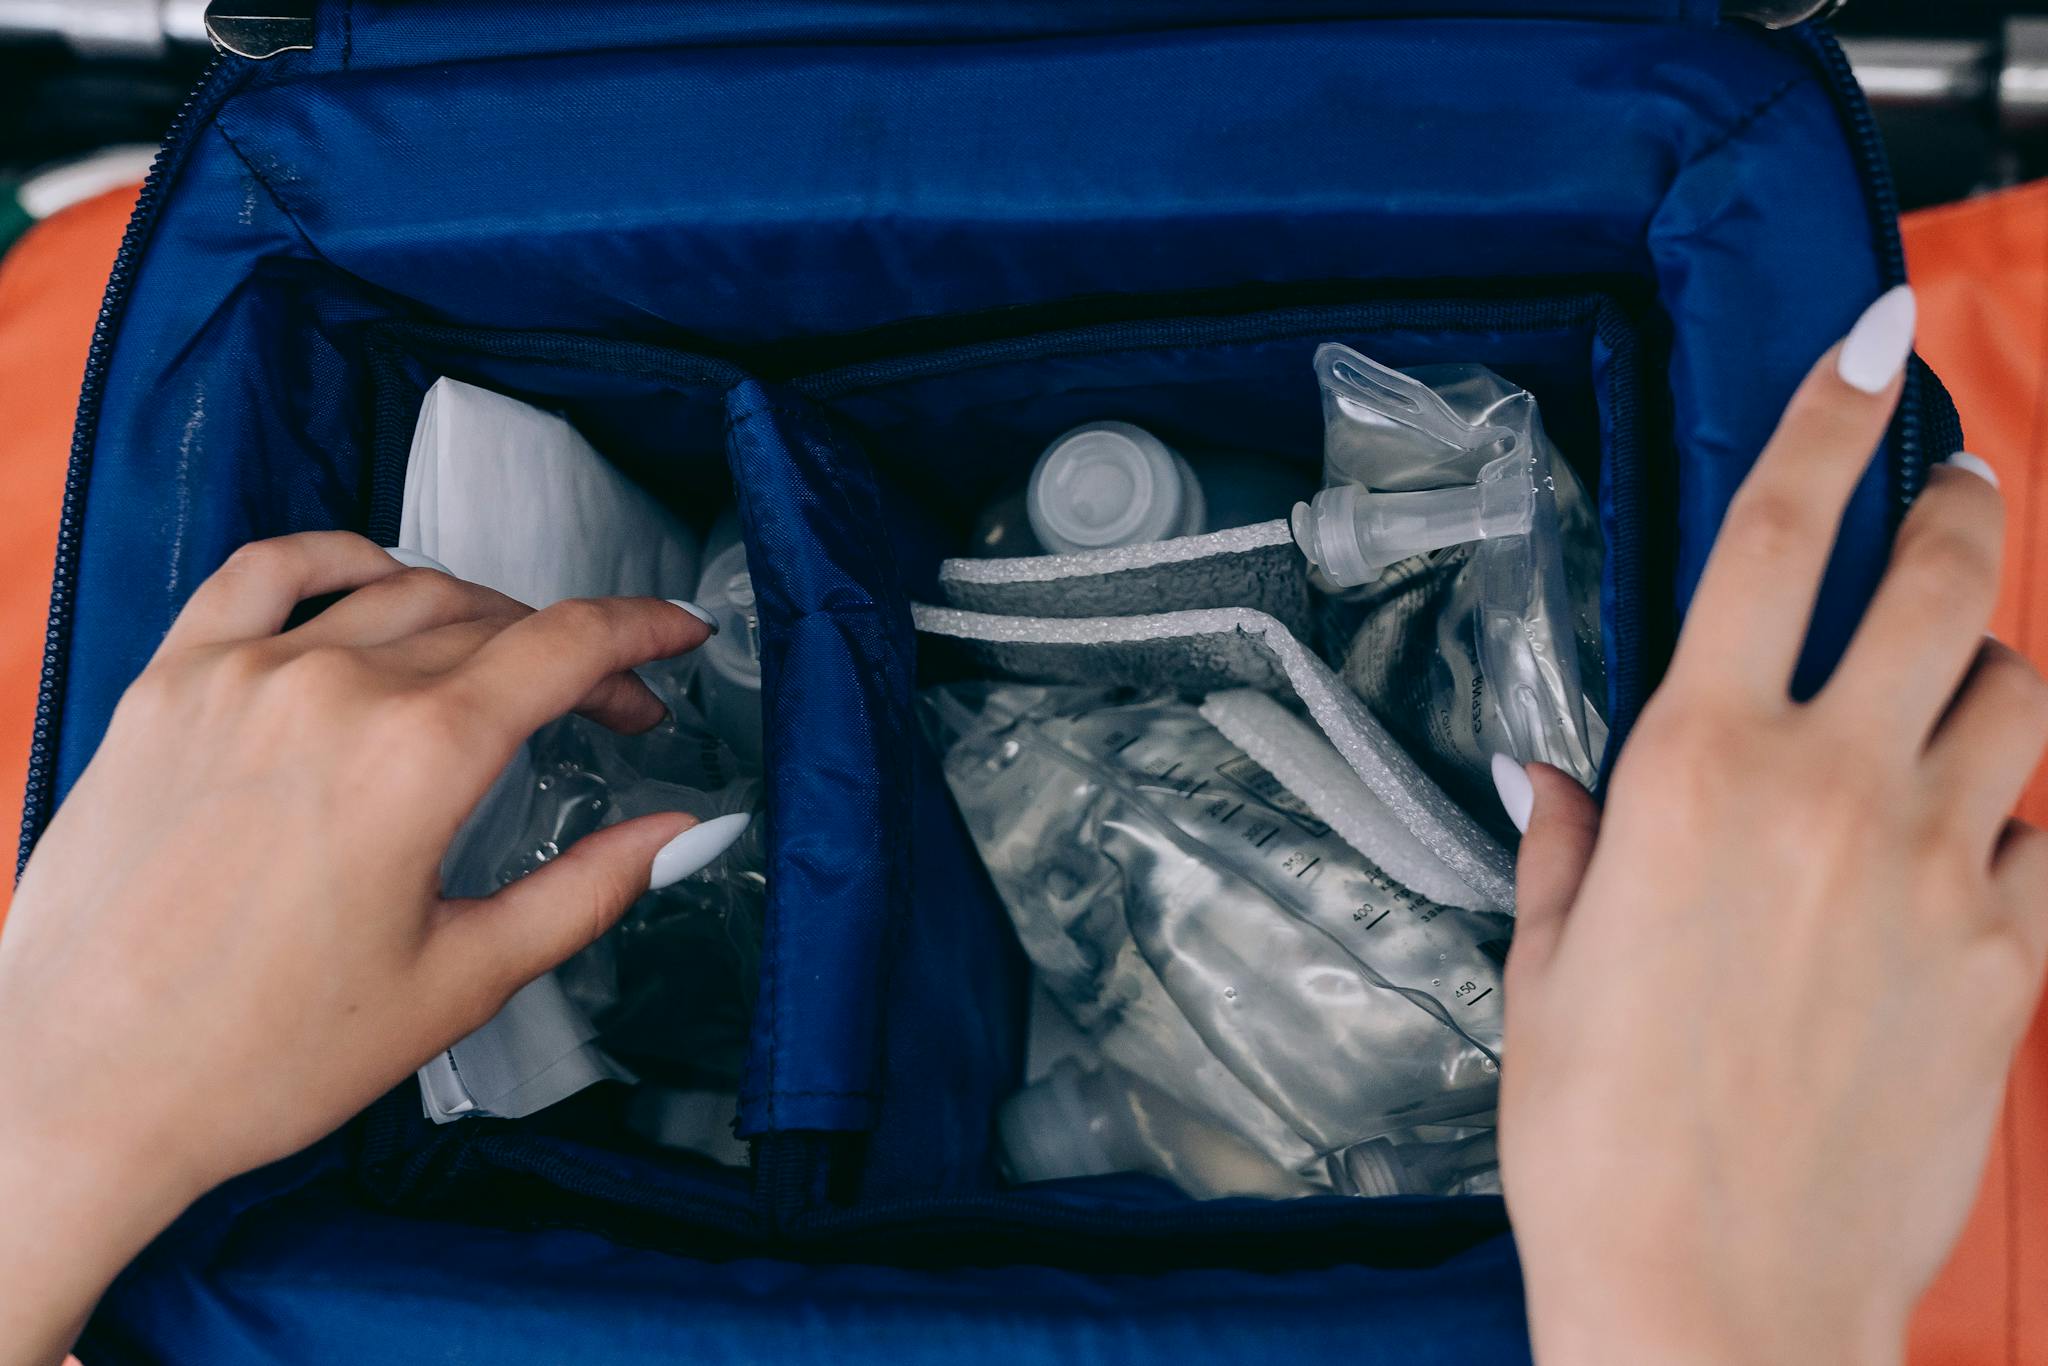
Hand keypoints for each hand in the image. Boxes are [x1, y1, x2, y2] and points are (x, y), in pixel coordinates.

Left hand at [0, 533, 734, 1365]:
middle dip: (570, 654)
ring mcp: (241, 675)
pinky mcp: (166, 685)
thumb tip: (683, 835)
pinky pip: (264, 574)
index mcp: (417, 756)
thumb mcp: (461, 981)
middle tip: (606, 709)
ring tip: (506, 668)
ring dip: (476, 617)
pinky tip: (374, 578)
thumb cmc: (267, 1055)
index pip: (563, 646)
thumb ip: (589, 890)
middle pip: (491, 622)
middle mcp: (333, 688)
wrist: (81, 1089)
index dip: (641, 633)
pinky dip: (336, 560)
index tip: (680, 638)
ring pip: (396, 595)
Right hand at [1496, 286, 2047, 1365]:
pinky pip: (2045, 837)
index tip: (1871, 338)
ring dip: (1993, 663)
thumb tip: (1553, 779)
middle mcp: (1833, 788)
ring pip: (2021, 694)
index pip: (1777, 537)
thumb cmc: (1603, 1134)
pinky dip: (2014, 815)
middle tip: (1957, 483)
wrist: (1719, 1291)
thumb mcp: (1548, 970)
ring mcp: (1944, 872)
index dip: (1830, 416)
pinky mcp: (2014, 964)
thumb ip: (1568, 845)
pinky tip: (1967, 846)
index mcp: (1697, 768)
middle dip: (1961, 505)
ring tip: (1958, 683)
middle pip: (1945, 582)